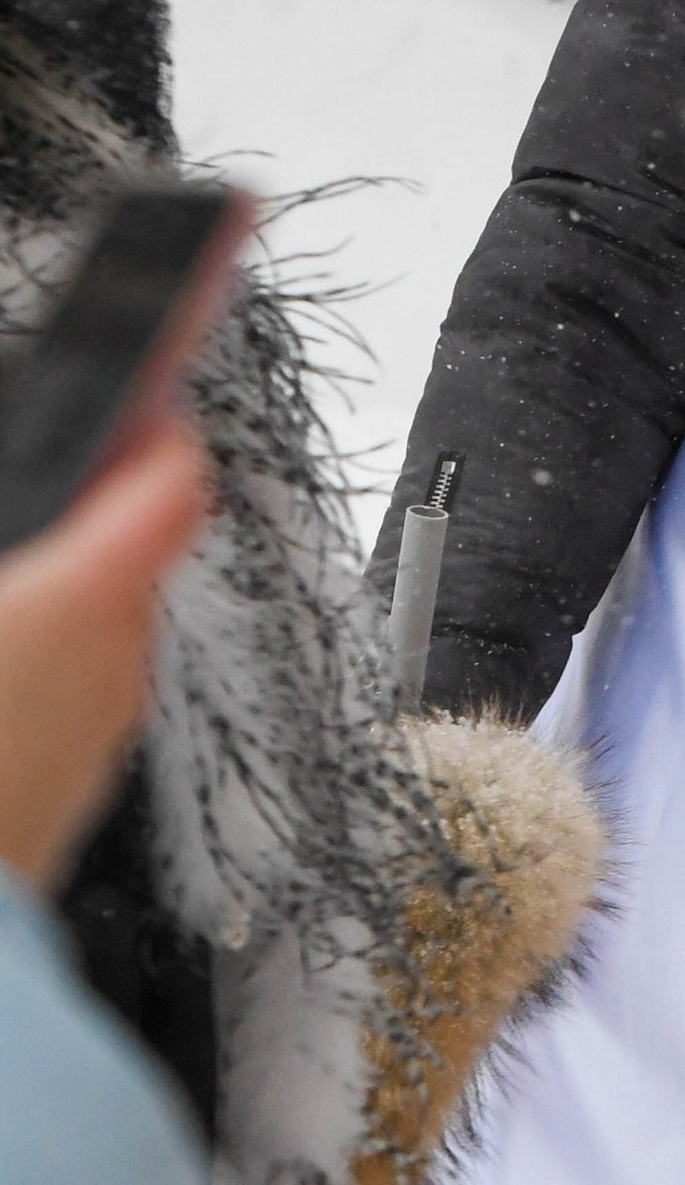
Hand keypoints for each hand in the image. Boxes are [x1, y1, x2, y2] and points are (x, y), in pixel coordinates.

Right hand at [0, 420, 207, 895]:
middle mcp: (117, 660)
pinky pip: (63, 701)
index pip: (168, 475)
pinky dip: (25, 677)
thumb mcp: (5, 591)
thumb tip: (24, 554)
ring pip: (92, 632)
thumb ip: (22, 547)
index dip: (149, 426)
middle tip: (22, 511)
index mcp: (85, 596)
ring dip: (43, 604)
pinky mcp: (68, 791)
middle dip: (70, 522)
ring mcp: (99, 732)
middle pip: (123, 553)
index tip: (132, 392)